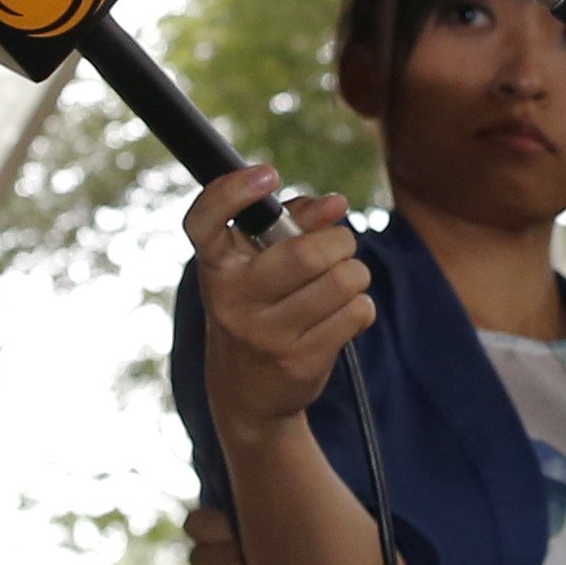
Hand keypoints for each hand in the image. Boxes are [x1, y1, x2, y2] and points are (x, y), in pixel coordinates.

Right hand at [191, 167, 371, 436]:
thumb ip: (293, 222)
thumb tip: (337, 204)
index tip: (267, 174)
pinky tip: (345, 311)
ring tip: (345, 279)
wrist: (246, 390)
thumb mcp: (258, 261)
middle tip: (340, 247)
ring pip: (341, 282)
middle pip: (306, 254)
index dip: (231, 192)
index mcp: (216, 266)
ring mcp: (264, 335)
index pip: (204, 222)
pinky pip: (356, 313)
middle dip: (340, 242)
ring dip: (356, 273)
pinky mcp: (299, 362)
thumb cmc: (259, 304)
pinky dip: (361, 305)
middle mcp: (233, 300)